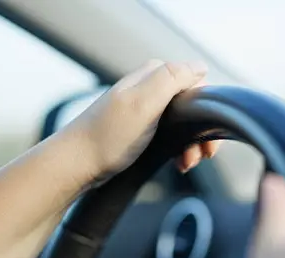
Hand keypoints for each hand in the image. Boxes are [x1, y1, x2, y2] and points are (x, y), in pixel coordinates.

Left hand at [66, 59, 218, 178]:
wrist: (77, 164)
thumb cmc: (107, 137)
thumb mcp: (143, 102)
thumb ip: (172, 78)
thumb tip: (201, 66)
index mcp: (153, 75)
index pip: (198, 83)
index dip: (207, 109)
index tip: (206, 137)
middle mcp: (150, 88)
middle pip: (194, 105)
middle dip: (201, 132)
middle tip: (200, 154)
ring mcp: (146, 109)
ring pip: (185, 123)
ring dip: (192, 144)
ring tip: (186, 163)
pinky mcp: (142, 128)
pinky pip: (172, 135)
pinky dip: (180, 150)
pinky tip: (177, 162)